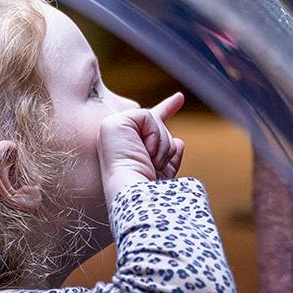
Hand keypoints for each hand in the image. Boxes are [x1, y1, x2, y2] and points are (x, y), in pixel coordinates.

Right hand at [98, 92, 185, 208]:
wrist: (136, 194)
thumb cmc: (149, 188)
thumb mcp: (166, 169)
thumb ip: (170, 154)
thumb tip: (180, 141)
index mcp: (129, 147)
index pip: (152, 123)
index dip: (167, 108)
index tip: (180, 98)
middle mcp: (118, 137)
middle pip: (157, 123)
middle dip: (165, 144)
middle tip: (156, 163)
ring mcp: (112, 129)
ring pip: (155, 120)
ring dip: (161, 143)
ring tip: (151, 161)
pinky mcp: (113, 123)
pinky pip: (147, 116)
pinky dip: (153, 135)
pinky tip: (146, 151)